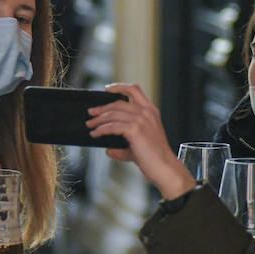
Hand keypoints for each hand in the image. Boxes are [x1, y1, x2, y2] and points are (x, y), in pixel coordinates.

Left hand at [84, 83, 195, 199]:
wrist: (163, 166)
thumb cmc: (154, 157)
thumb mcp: (139, 144)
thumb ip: (124, 144)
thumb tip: (109, 149)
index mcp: (150, 110)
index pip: (134, 90)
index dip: (119, 87)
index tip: (107, 89)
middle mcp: (146, 112)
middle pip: (118, 103)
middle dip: (102, 108)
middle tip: (91, 113)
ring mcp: (141, 119)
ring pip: (112, 114)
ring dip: (98, 120)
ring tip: (90, 125)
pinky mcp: (134, 129)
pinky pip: (112, 126)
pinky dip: (101, 129)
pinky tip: (96, 134)